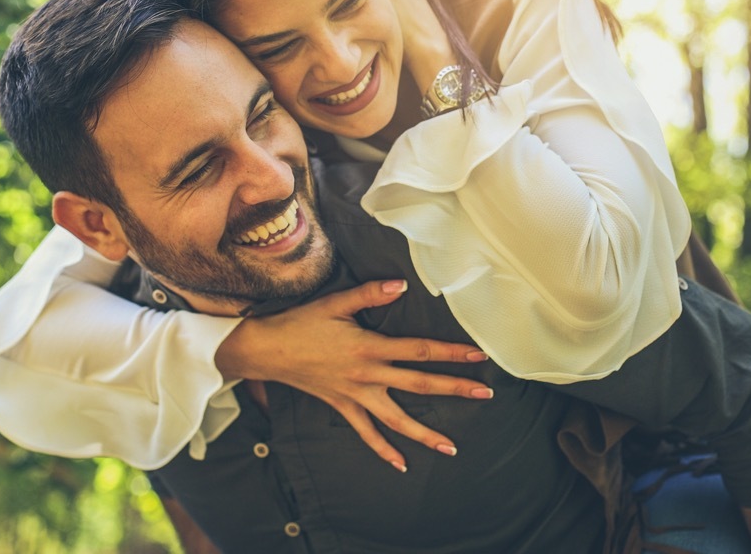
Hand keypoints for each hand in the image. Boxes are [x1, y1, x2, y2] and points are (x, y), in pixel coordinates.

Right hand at [214, 279, 492, 471]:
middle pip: (419, 385)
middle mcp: (367, 375)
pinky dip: (384, 450)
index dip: (450, 352)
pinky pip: (366, 433)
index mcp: (370, 347)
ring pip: (396, 419)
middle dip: (454, 389)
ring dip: (425, 433)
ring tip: (451, 447)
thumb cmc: (300, 323)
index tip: (478, 355)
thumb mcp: (334, 302)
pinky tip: (402, 464)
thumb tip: (401, 284)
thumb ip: (369, 294)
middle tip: (484, 394)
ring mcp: (355, 395)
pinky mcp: (342, 407)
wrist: (266, 350)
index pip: (420, 350)